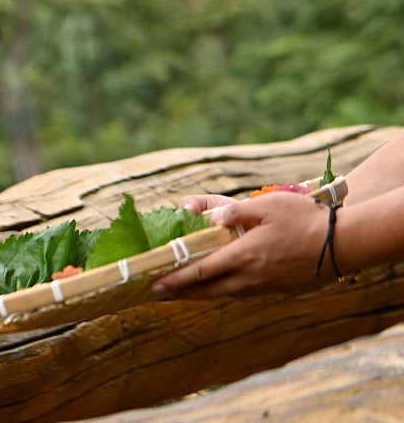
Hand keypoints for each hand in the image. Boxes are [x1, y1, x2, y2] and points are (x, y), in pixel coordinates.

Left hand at [153, 193, 331, 298]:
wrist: (344, 244)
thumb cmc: (305, 220)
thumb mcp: (267, 206)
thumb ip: (236, 212)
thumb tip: (211, 217)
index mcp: (243, 256)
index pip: (201, 271)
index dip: (176, 280)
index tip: (155, 285)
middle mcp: (251, 277)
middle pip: (209, 290)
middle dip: (182, 292)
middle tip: (161, 293)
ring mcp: (266, 285)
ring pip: (226, 293)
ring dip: (203, 293)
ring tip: (185, 291)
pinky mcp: (279, 288)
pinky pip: (244, 292)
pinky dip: (225, 290)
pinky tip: (222, 285)